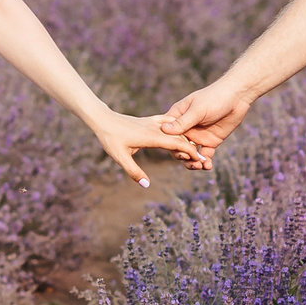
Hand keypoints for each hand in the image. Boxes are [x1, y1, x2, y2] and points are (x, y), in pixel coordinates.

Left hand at [89, 110, 207, 186]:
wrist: (103, 119)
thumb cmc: (110, 139)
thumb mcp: (120, 157)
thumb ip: (134, 172)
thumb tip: (147, 185)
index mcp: (152, 137)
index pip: (178, 144)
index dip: (191, 152)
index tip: (201, 160)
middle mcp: (156, 128)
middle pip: (180, 137)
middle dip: (192, 148)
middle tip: (202, 161)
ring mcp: (153, 123)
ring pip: (176, 130)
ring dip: (186, 139)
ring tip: (195, 150)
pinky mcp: (149, 121)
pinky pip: (168, 122)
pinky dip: (177, 128)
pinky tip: (182, 130)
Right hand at [160, 76, 254, 158]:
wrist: (237, 97)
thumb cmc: (214, 97)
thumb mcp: (197, 110)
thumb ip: (183, 122)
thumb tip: (163, 130)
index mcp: (178, 117)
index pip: (167, 133)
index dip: (169, 143)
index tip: (176, 149)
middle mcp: (186, 128)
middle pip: (177, 146)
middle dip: (182, 155)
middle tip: (189, 159)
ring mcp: (198, 136)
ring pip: (190, 154)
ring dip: (192, 162)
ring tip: (199, 166)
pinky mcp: (211, 141)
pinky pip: (204, 155)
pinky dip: (205, 162)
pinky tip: (208, 165)